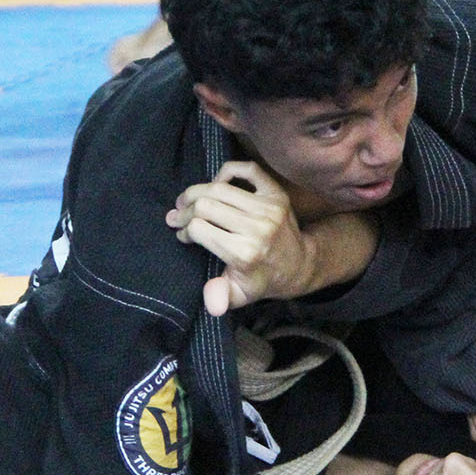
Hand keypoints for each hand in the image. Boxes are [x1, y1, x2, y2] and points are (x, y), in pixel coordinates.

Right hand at [168, 161, 313, 316]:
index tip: (182, 236)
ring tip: (188, 200)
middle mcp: (257, 227)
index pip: (199, 228)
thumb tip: (211, 303)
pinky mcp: (276, 194)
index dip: (184, 231)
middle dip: (185, 210)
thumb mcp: (240, 296)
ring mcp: (268, 208)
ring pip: (220, 188)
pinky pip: (248, 170)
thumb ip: (222, 297)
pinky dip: (228, 171)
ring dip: (198, 191)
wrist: (298, 266)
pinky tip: (217, 184)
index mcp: (244, 253)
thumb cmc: (261, 280)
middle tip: (177, 216)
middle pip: (205, 204)